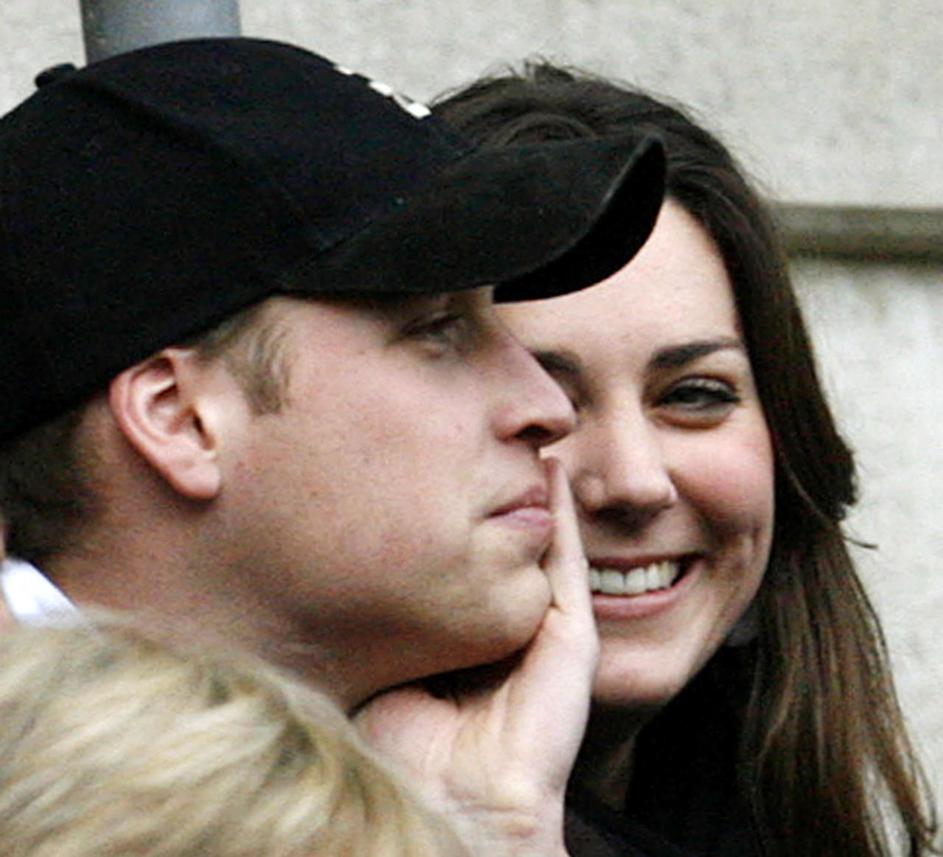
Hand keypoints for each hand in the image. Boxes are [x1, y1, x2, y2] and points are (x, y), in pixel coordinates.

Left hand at [356, 458, 596, 856]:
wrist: (454, 802)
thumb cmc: (402, 746)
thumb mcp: (379, 663)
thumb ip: (373, 619)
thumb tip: (326, 568)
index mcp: (463, 637)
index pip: (461, 565)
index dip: (449, 520)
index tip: (426, 465)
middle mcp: (504, 628)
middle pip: (503, 548)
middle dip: (493, 496)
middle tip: (477, 436)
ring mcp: (541, 631)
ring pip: (540, 546)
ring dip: (532, 495)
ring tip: (521, 441)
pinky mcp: (571, 636)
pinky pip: (567, 564)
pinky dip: (562, 515)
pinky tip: (552, 471)